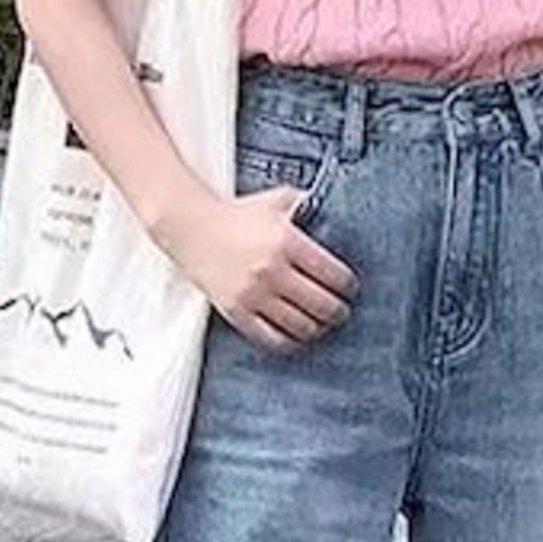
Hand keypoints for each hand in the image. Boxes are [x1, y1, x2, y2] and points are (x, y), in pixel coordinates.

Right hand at [156, 183, 359, 353]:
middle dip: (338, 311)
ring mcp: (253, 295)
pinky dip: (291, 342)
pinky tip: (297, 335)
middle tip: (341, 310)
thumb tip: (340, 213)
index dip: (348, 286)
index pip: (334, 275)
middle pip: (323, 306)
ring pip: (301, 327)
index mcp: (287, 241)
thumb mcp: (277, 200)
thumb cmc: (239, 213)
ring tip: (322, 324)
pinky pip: (272, 339)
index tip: (350, 288)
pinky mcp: (237, 312)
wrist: (192, 227)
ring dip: (318, 328)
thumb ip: (309, 204)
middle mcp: (272, 271)